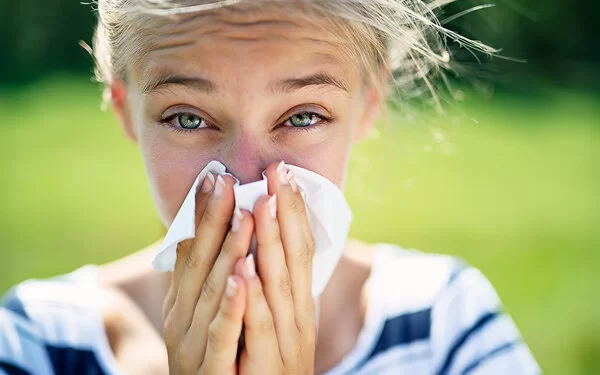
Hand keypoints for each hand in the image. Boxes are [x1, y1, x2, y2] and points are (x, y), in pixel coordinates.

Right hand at [162, 172, 253, 373]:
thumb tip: (203, 233)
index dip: (201, 214)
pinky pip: (222, 333)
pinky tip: (243, 276)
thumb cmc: (210, 356)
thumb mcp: (200, 313)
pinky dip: (232, 304)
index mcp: (182, 302)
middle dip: (213, 220)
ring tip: (244, 215)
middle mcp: (182, 318)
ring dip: (228, 252)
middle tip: (227, 181)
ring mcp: (193, 343)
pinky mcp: (212, 369)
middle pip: (199, 263)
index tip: (214, 177)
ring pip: (212, 291)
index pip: (190, 250)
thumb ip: (203, 278)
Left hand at [234, 161, 316, 374]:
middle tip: (278, 172)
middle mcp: (297, 316)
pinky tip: (244, 271)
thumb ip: (270, 284)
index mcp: (297, 302)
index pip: (299, 249)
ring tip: (260, 204)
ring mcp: (285, 340)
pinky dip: (253, 298)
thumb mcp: (274, 318)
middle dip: (286, 213)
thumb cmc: (264, 361)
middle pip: (294, 258)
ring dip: (270, 243)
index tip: (284, 175)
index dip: (294, 212)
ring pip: (278, 285)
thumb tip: (258, 244)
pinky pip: (258, 327)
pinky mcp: (264, 365)